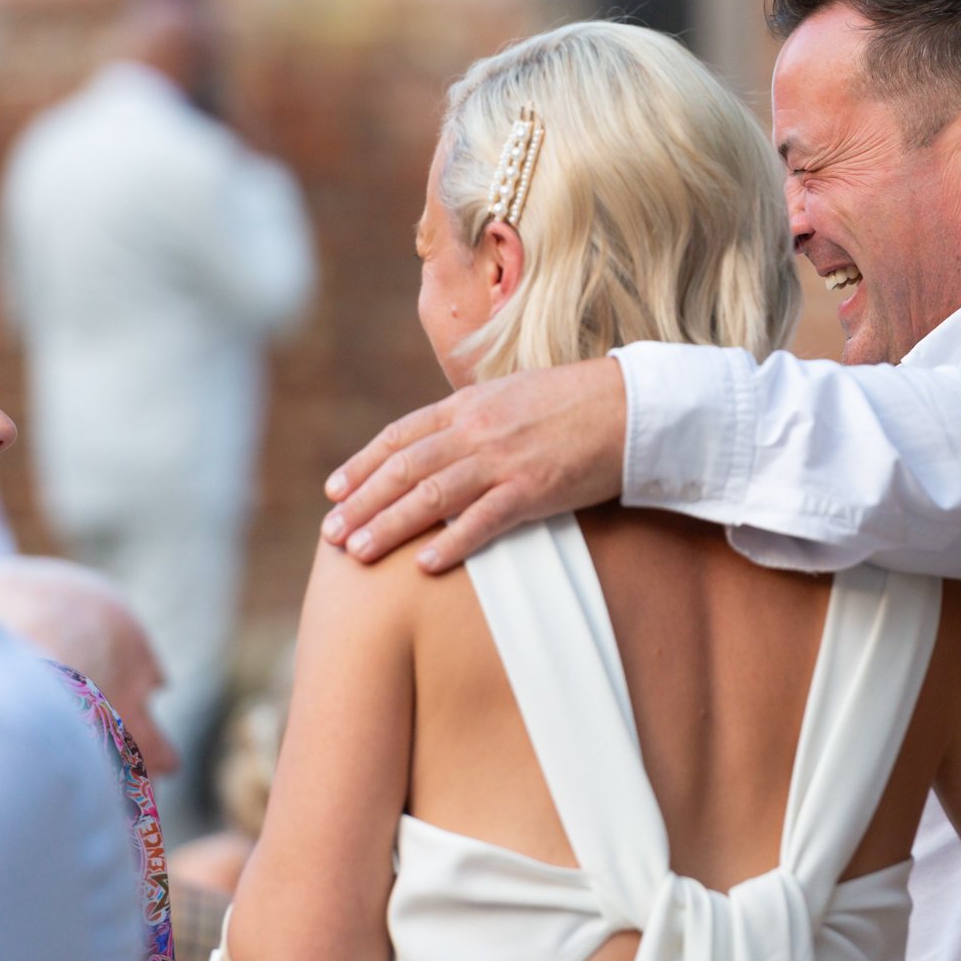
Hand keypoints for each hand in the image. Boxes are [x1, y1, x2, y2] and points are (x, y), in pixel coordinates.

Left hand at [320, 357, 626, 570]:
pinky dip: (450, 542)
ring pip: (430, 496)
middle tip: (330, 534)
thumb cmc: (577, 402)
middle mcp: (476, 429)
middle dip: (362, 502)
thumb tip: (446, 440)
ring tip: (358, 553)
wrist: (630, 405)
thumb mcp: (514, 395)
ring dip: (389, 525)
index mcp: (468, 404)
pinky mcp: (532, 489)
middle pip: (404, 468)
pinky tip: (424, 565)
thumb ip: (475, 417)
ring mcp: (502, 459)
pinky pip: (482, 520)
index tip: (335, 491)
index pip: (400, 435)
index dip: (362, 464)